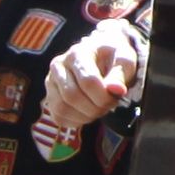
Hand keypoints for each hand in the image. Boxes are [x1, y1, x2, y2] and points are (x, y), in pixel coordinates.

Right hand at [41, 15, 150, 132]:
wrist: (101, 55)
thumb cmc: (113, 58)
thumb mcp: (124, 60)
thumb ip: (120, 74)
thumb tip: (116, 90)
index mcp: (76, 53)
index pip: (87, 82)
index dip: (104, 96)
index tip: (117, 97)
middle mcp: (58, 66)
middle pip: (72, 96)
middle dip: (95, 107)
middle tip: (109, 105)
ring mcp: (50, 82)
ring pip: (62, 109)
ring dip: (85, 116)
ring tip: (99, 108)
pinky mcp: (50, 97)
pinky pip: (58, 117)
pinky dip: (76, 121)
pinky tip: (89, 112)